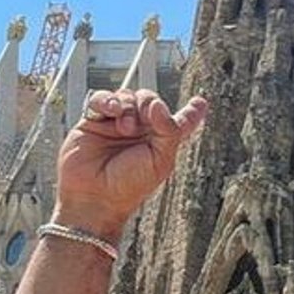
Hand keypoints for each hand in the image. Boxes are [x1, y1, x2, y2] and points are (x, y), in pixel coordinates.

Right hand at [54, 89, 209, 237]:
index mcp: (160, 143)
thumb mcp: (160, 161)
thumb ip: (169, 130)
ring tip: (124, 127)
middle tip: (146, 117)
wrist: (93, 196)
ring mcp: (116, 125)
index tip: (200, 103)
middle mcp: (139, 132)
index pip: (180, 122)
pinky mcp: (93, 122)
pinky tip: (111, 110)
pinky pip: (102, 98)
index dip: (192, 112)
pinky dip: (107, 100)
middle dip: (149, 103)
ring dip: (129, 106)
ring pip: (127, 96)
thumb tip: (158, 104)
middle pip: (150, 101)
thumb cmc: (128, 187)